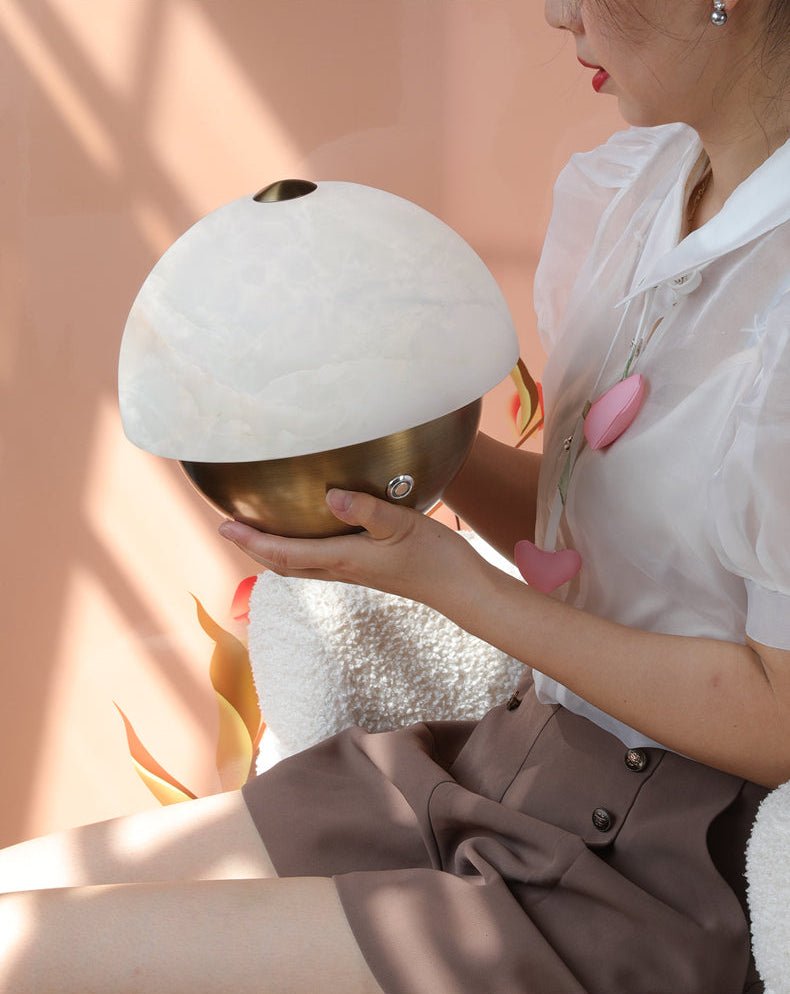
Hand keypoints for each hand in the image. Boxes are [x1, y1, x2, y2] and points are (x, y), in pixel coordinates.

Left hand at [217, 488, 484, 612]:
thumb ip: (366, 509)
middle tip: (229, 527)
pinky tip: (308, 534)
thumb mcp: (402, 524)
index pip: (284, 554)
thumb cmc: (434, 558)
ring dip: (273, 551)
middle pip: (284, 565)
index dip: (251, 541)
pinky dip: (300, 551)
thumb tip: (329, 495)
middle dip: (253, 548)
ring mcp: (355, 572)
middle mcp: (342, 569)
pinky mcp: (368, 570)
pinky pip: (320, 562)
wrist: (460, 588)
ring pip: (300, 566)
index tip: (224, 524)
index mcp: (343, 560)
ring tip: (257, 532)